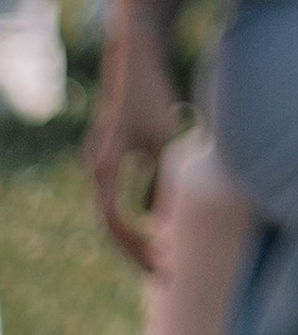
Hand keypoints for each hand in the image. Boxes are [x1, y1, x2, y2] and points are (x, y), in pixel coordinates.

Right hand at [85, 31, 183, 273]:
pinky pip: (117, 200)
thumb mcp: (165, 140)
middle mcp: (96, 168)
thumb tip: (163, 223)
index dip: (137, 246)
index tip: (161, 264)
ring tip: (162, 260)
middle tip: (164, 275)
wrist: (136, 59)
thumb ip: (163, 180)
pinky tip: (157, 230)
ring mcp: (100, 164)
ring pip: (111, 215)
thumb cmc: (152, 96)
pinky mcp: (110, 159)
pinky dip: (134, 219)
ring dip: (134, 238)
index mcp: (104, 166)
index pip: (115, 221)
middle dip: (135, 251)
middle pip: (110, 224)